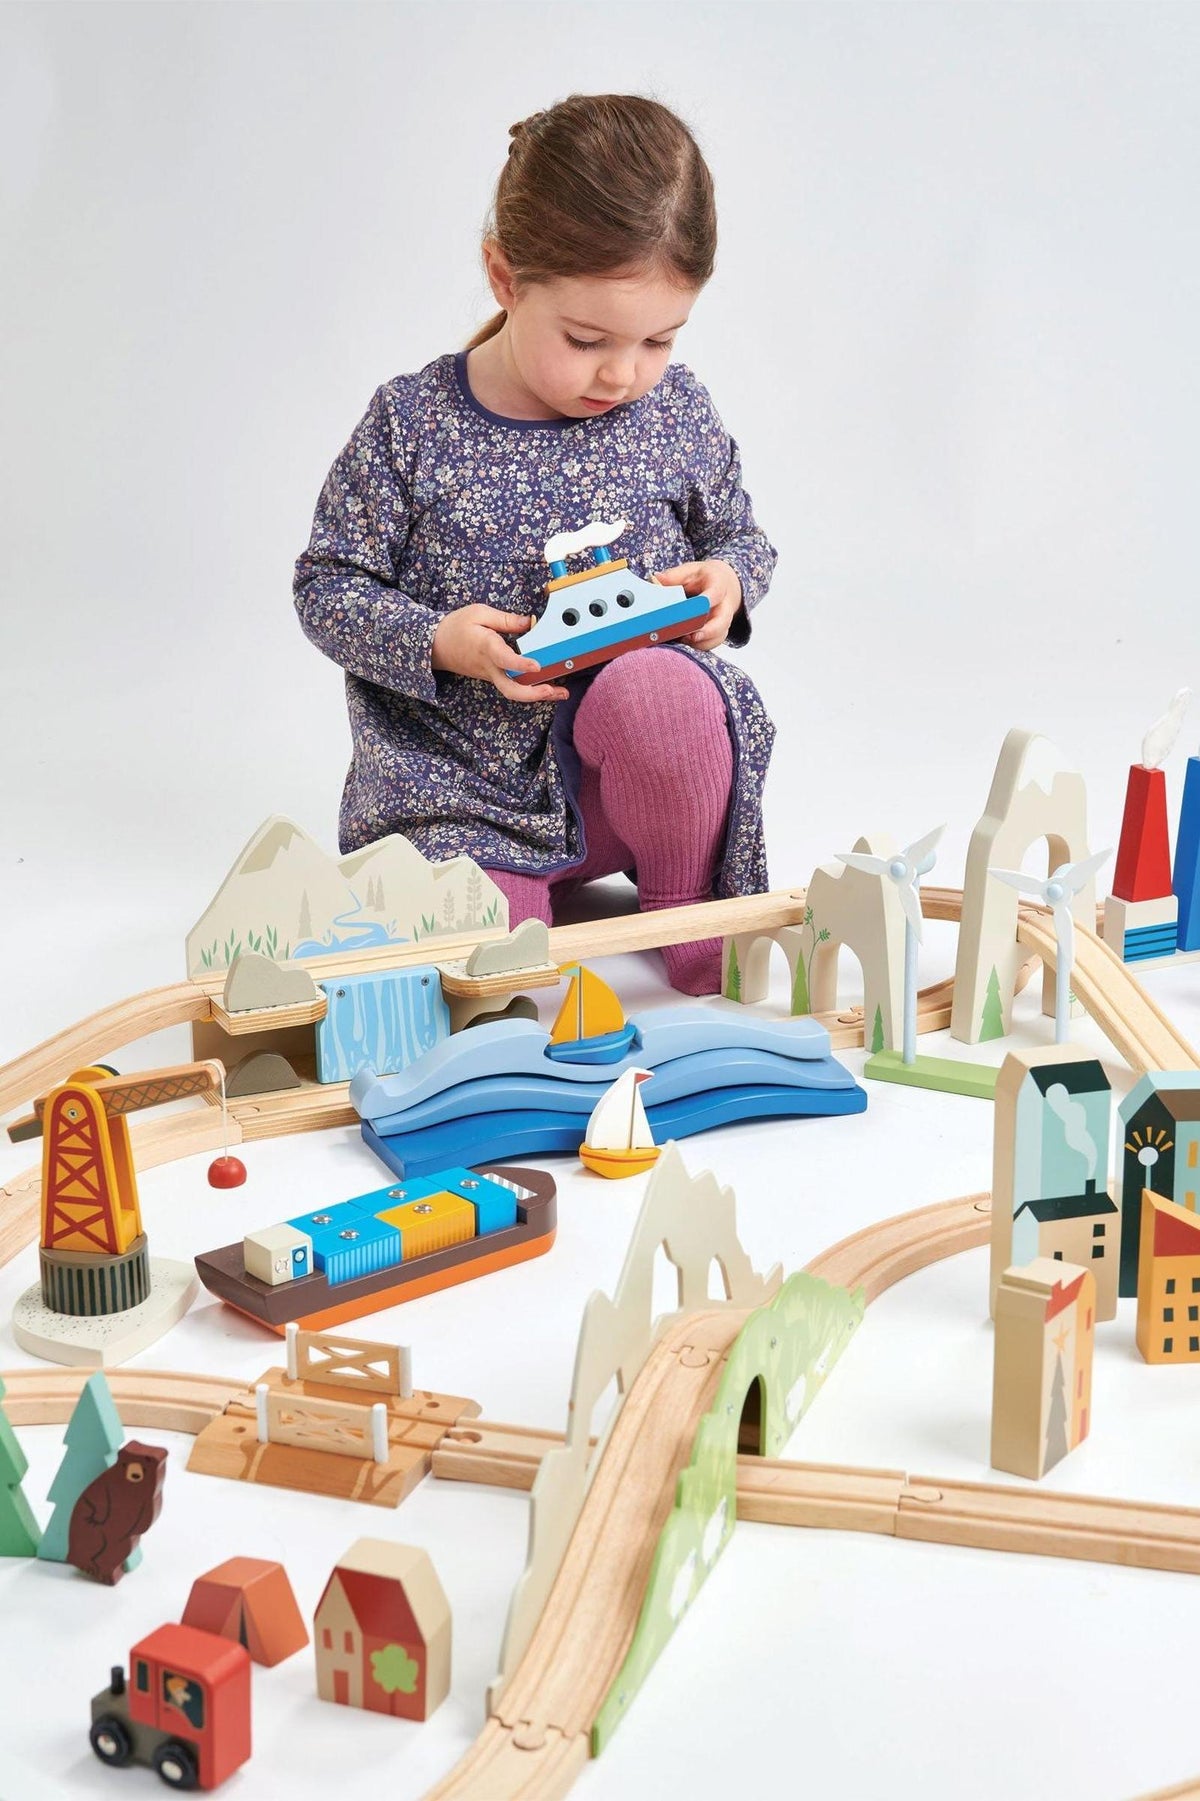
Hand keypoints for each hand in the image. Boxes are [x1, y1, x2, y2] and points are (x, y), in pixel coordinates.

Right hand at [431, 605, 568, 702]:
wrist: (435, 645)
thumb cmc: (456, 627)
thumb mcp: (479, 613)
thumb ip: (507, 619)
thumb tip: (531, 622)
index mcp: (486, 647)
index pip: (504, 659)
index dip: (521, 664)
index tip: (537, 665)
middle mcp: (490, 667)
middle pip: (510, 689)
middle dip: (533, 694)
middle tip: (553, 690)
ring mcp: (491, 675)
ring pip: (514, 691)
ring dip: (537, 695)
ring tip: (560, 693)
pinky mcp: (493, 677)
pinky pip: (513, 686)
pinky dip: (531, 689)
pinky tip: (548, 687)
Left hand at [654, 558, 742, 650]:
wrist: (724, 583)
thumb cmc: (705, 577)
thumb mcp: (690, 570)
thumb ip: (674, 576)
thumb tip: (657, 579)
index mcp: (718, 584)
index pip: (716, 593)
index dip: (705, 602)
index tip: (694, 608)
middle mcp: (724, 605)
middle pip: (722, 621)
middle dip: (707, 631)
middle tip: (691, 636)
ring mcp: (723, 620)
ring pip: (717, 636)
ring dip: (700, 641)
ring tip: (681, 638)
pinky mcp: (719, 632)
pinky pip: (712, 643)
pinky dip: (698, 646)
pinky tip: (684, 641)